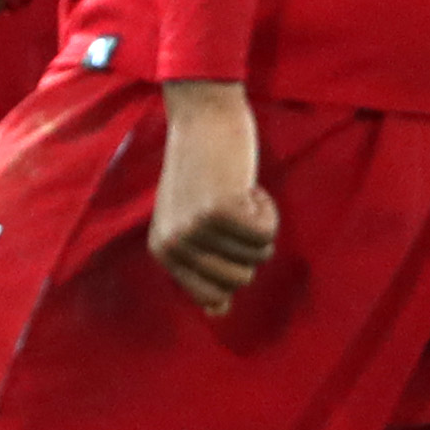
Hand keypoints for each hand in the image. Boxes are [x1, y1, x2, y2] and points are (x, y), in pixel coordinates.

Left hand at [150, 81, 277, 313]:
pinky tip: (246, 186)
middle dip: (249, 248)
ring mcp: (195, 228)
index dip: (232, 265)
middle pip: (238, 280)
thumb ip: (203, 266)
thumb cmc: (202, 169)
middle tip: (232, 209)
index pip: (211, 296)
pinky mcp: (221, 210)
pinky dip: (267, 209)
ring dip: (259, 223)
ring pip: (257, 255)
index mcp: (162, 251)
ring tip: (236, 192)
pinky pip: (266, 233)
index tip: (221, 232)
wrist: (203, 116)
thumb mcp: (193, 222)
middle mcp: (173, 244)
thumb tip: (218, 313)